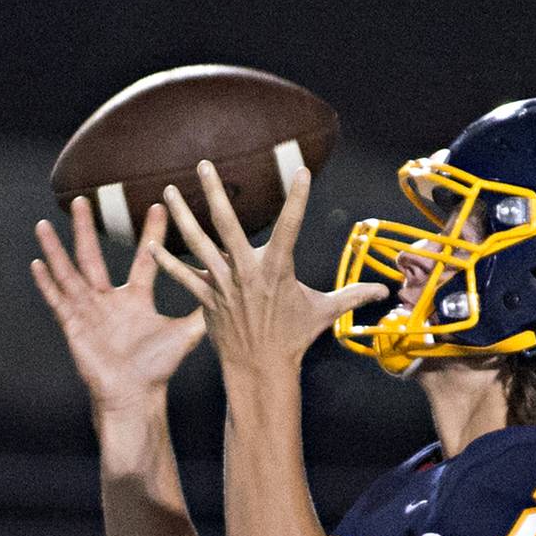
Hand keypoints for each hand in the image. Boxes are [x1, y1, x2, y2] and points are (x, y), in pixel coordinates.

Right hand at [32, 197, 206, 414]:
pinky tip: (36, 263)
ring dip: (56, 249)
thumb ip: (204, 310)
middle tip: (85, 199)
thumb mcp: (186, 335)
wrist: (133, 397)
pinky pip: (57, 301)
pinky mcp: (73, 327)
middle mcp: (109, 300)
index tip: (159, 205)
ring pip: (69, 273)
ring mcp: (88, 312)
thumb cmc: (158, 369)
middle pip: (94, 256)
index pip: (144, 259)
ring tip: (44, 224)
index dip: (151, 234)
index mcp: (136, 298)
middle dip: (88, 229)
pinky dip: (46, 283)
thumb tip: (232, 290)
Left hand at [151, 161, 387, 378]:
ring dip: (182, 216)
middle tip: (204, 165)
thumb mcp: (324, 313)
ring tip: (167, 191)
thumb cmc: (294, 339)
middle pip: (227, 224)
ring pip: (198, 244)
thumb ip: (352, 295)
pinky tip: (151, 244)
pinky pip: (183, 277)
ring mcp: (224, 285)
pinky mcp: (208, 300)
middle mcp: (246, 272)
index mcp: (277, 268)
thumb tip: (384, 291)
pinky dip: (168, 262)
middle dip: (214, 192)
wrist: (261, 370)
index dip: (298, 199)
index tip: (301, 171)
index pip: (291, 226)